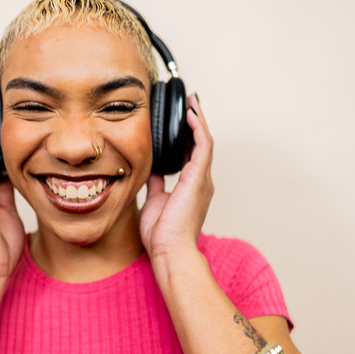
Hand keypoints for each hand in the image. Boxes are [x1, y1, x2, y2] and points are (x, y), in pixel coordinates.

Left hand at [139, 94, 213, 260]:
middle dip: (195, 122)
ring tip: (191, 102)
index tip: (179, 120)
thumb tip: (150, 171)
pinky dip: (197, 128)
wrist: (170, 251)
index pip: (190, 153)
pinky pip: (202, 146)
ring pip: (204, 141)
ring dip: (198, 120)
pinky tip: (191, 114)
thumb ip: (156, 184)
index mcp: (191, 186)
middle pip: (200, 143)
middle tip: (188, 103)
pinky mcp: (199, 177)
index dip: (186, 135)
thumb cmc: (163, 234)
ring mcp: (202, 178)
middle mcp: (200, 180)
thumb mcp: (155, 201)